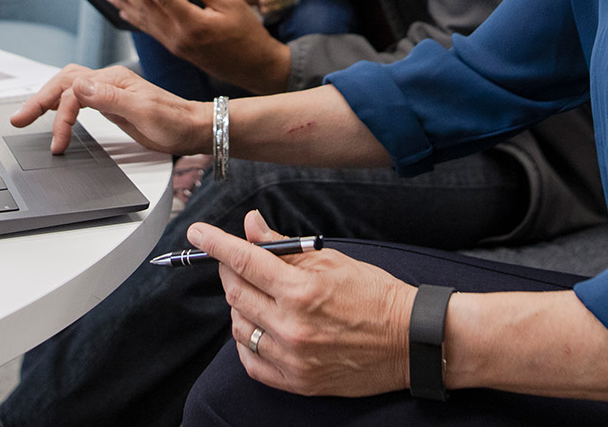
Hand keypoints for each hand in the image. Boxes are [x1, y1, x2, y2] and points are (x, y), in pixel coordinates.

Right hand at [10, 64, 210, 155]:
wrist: (194, 128)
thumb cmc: (174, 121)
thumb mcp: (143, 111)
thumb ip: (110, 98)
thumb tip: (78, 85)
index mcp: (112, 80)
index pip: (73, 92)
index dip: (61, 116)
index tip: (57, 142)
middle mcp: (108, 81)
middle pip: (63, 82)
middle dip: (38, 99)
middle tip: (18, 119)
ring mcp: (109, 91)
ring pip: (68, 87)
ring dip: (47, 99)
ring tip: (27, 115)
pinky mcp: (111, 103)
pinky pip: (78, 98)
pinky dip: (62, 104)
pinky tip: (56, 114)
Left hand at [103, 0, 290, 92]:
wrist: (254, 67)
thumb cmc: (247, 33)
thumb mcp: (232, 4)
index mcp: (193, 23)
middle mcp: (178, 36)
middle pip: (146, 8)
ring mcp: (175, 45)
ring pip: (144, 21)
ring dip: (124, 3)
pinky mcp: (176, 49)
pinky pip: (150, 31)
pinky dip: (135, 19)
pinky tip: (124, 10)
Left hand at [197, 210, 414, 397]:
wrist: (409, 340)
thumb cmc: (376, 296)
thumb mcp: (331, 260)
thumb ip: (284, 245)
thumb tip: (252, 226)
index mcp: (302, 290)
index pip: (244, 260)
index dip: (215, 243)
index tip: (198, 232)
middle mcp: (292, 325)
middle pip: (235, 292)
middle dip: (228, 271)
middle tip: (235, 262)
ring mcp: (292, 356)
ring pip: (239, 326)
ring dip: (240, 306)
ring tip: (258, 295)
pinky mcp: (297, 381)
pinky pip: (251, 361)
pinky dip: (247, 341)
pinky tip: (258, 327)